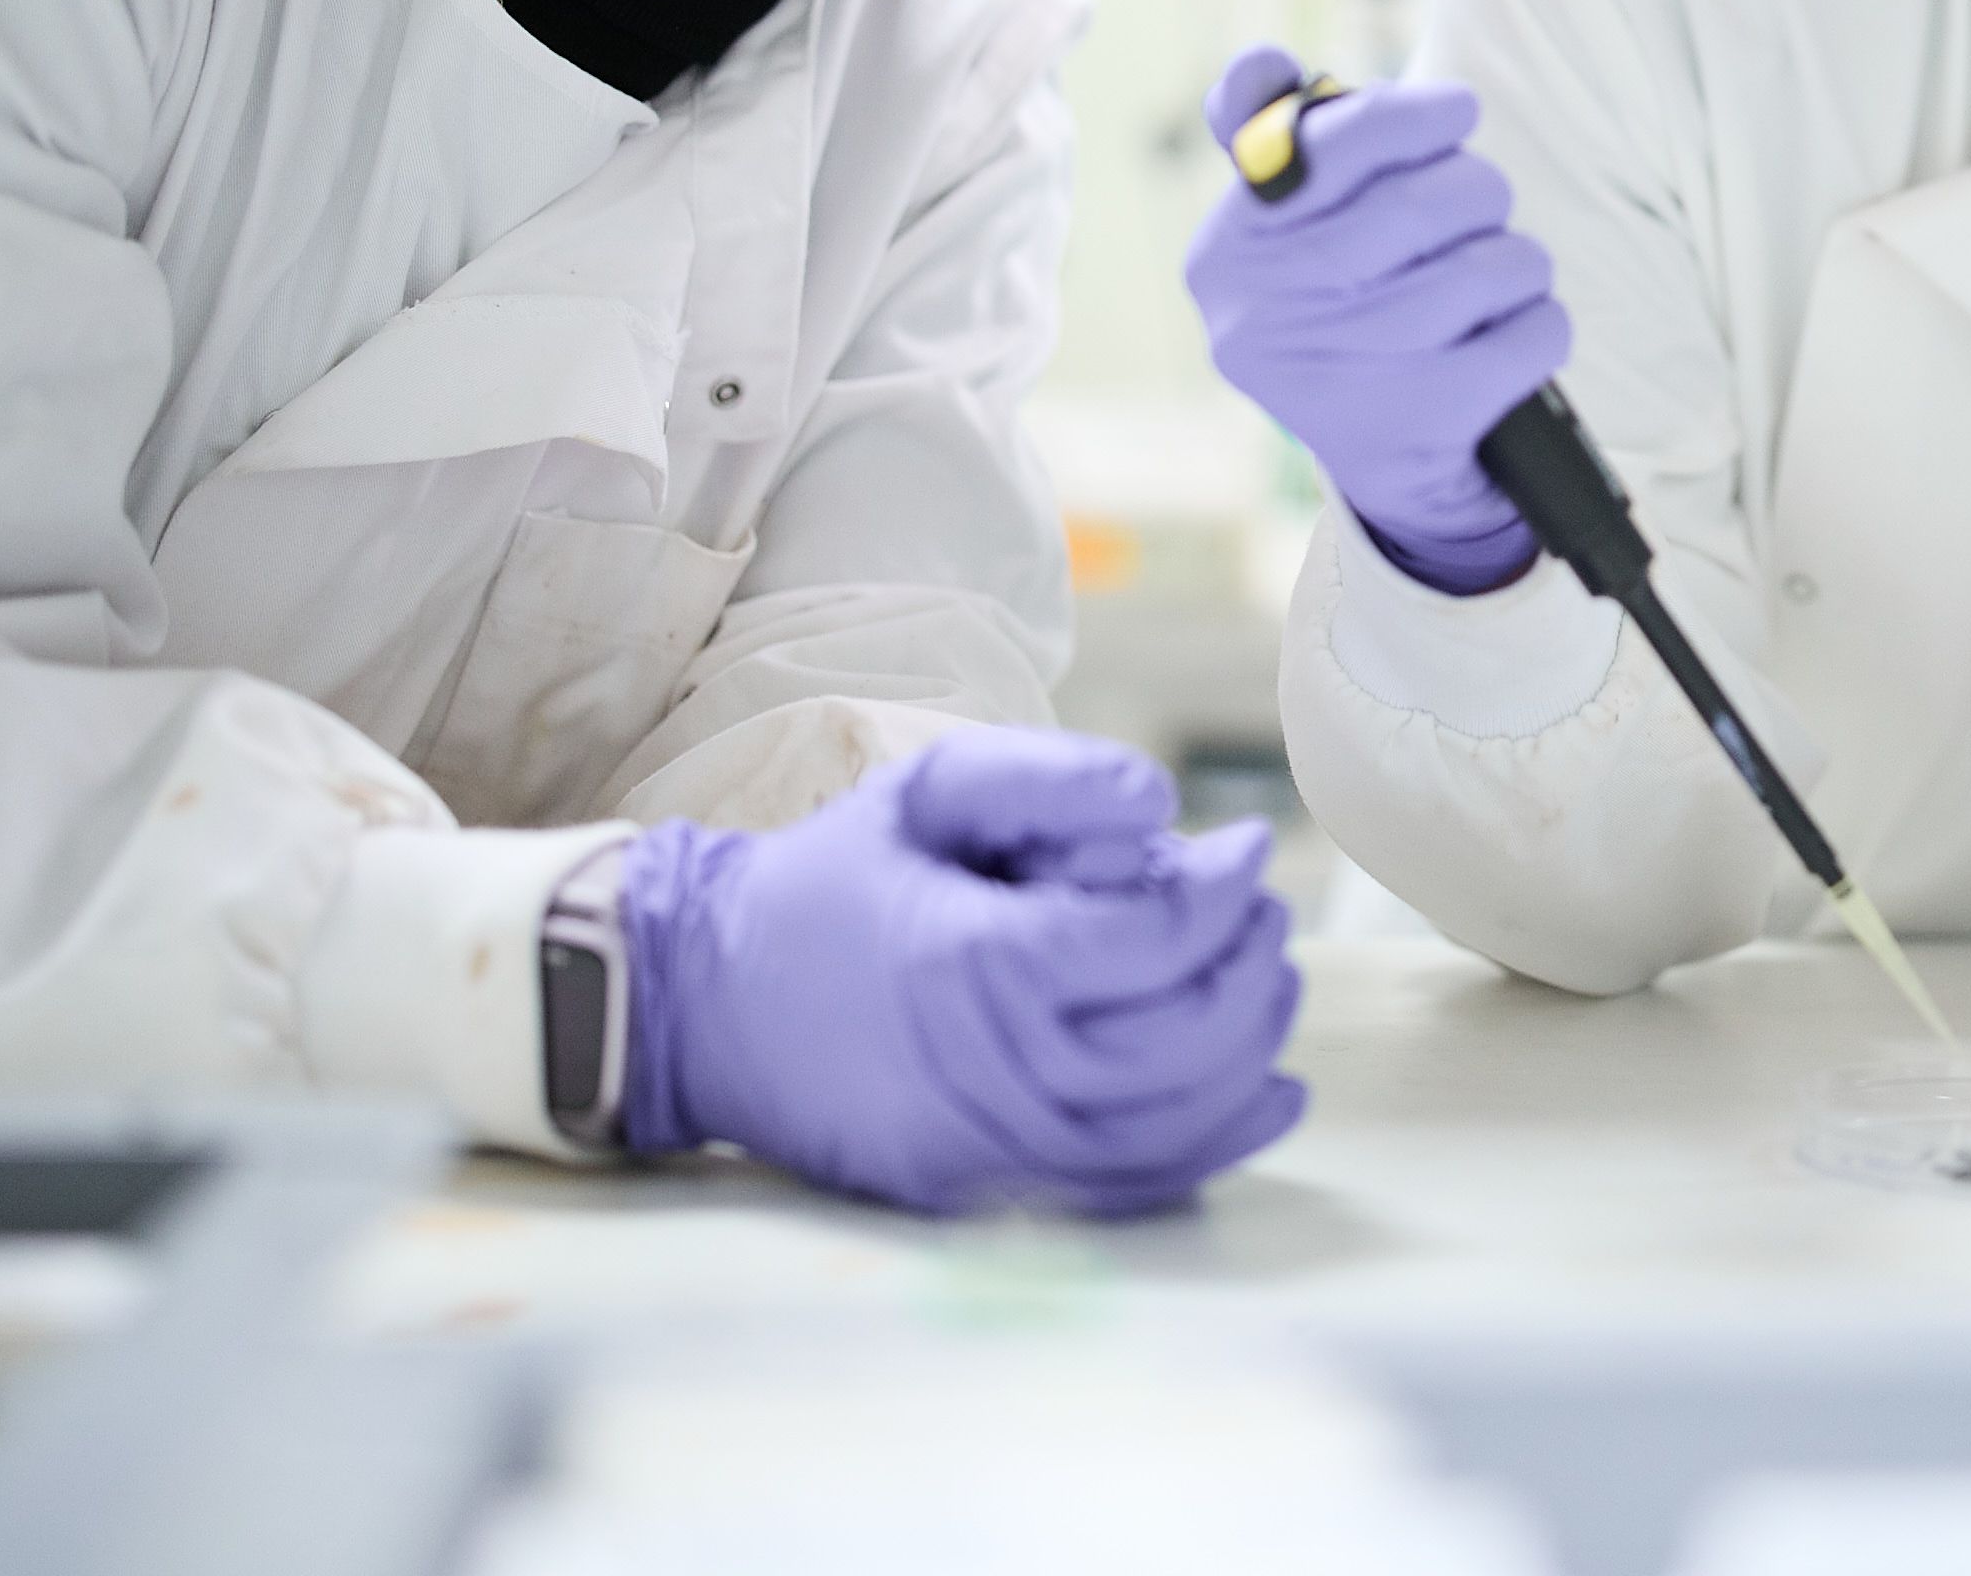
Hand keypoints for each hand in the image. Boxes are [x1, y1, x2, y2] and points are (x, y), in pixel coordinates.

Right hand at [619, 728, 1304, 1215]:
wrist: (699, 1005)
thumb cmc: (821, 884)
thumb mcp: (921, 791)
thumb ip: (1046, 777)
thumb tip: (1161, 801)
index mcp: (975, 961)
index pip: (1155, 940)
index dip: (1224, 891)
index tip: (1249, 846)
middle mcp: (989, 1070)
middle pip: (1182, 1039)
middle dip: (1249, 970)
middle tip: (1263, 914)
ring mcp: (985, 1148)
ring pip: (1170, 1122)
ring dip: (1247, 1053)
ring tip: (1270, 985)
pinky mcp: (978, 1193)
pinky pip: (1127, 1186)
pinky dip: (1213, 1145)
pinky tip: (1267, 1099)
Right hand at [1185, 44, 1570, 594]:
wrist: (1384, 467)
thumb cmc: (1343, 308)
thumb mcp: (1288, 232)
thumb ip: (1276, 139)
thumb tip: (1262, 64)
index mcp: (1231, 250)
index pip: (1324, 149)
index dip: (1407, 117)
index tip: (1458, 111)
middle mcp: (1267, 316)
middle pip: (1418, 207)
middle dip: (1476, 191)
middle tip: (1483, 206)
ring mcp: (1343, 374)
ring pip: (1485, 269)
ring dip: (1518, 260)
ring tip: (1504, 274)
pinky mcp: (1418, 424)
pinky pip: (1526, 336)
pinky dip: (1542, 323)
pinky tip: (1519, 330)